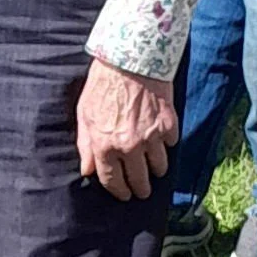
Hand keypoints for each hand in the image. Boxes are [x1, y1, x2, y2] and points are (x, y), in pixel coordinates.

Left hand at [76, 60, 177, 201]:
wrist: (131, 60)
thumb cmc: (102, 86)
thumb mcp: (84, 115)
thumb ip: (86, 146)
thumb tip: (87, 170)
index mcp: (105, 145)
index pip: (112, 180)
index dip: (119, 192)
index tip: (125, 195)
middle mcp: (129, 146)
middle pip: (139, 180)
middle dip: (141, 189)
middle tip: (143, 191)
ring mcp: (151, 137)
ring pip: (160, 167)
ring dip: (157, 170)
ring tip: (155, 168)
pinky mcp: (168, 124)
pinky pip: (171, 144)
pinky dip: (168, 144)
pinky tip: (163, 140)